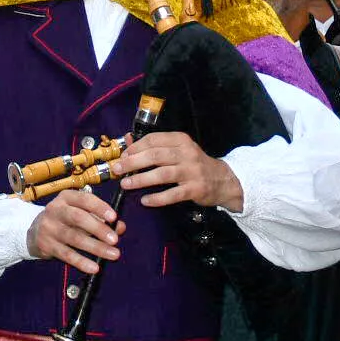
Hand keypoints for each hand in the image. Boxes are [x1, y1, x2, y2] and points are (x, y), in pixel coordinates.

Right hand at [26, 189, 122, 270]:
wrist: (34, 232)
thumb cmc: (65, 220)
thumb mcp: (80, 213)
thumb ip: (100, 218)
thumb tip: (120, 227)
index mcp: (66, 197)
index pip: (84, 199)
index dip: (100, 208)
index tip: (114, 217)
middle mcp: (55, 210)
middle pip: (78, 218)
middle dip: (98, 228)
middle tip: (115, 239)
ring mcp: (49, 228)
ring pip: (74, 238)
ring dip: (95, 247)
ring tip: (112, 254)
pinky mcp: (46, 245)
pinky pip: (66, 255)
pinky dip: (82, 262)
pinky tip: (94, 267)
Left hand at [114, 131, 242, 212]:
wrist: (222, 179)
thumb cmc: (194, 164)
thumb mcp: (177, 150)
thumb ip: (154, 146)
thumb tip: (127, 140)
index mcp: (180, 140)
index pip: (154, 139)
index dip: (135, 147)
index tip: (122, 155)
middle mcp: (186, 153)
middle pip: (155, 155)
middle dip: (133, 162)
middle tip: (117, 169)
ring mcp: (192, 171)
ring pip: (162, 174)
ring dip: (141, 179)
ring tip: (125, 184)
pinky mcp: (195, 189)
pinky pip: (173, 194)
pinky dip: (157, 198)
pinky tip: (145, 201)